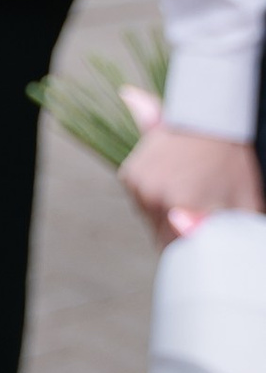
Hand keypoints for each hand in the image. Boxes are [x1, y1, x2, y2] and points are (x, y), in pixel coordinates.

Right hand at [119, 116, 263, 240]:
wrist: (209, 122)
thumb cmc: (232, 165)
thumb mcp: (244, 203)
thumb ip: (232, 234)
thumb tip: (211, 250)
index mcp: (182, 206)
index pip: (177, 249)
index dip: (190, 247)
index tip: (200, 236)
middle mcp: (154, 196)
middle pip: (161, 237)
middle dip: (179, 231)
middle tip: (200, 209)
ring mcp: (139, 185)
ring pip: (149, 219)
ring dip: (164, 214)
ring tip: (187, 190)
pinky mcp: (129, 176)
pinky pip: (140, 201)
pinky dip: (153, 198)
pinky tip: (172, 181)